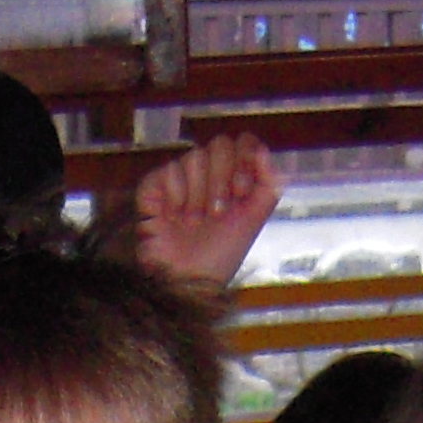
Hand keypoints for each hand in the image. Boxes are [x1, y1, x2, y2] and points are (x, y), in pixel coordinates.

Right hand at [131, 134, 280, 287]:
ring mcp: (181, 176)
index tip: (241, 192)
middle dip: (221, 181)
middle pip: (220, 145)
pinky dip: (176, 196)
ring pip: (195, 157)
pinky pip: (169, 170)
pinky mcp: (154, 185)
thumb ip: (268, 184)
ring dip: (198, 196)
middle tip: (217, 213)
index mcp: (233, 177)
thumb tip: (264, 151)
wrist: (187, 280)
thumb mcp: (254, 221)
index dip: (245, 160)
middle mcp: (208, 173)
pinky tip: (173, 218)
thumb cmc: (220, 255)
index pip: (243, 142)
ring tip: (193, 223)